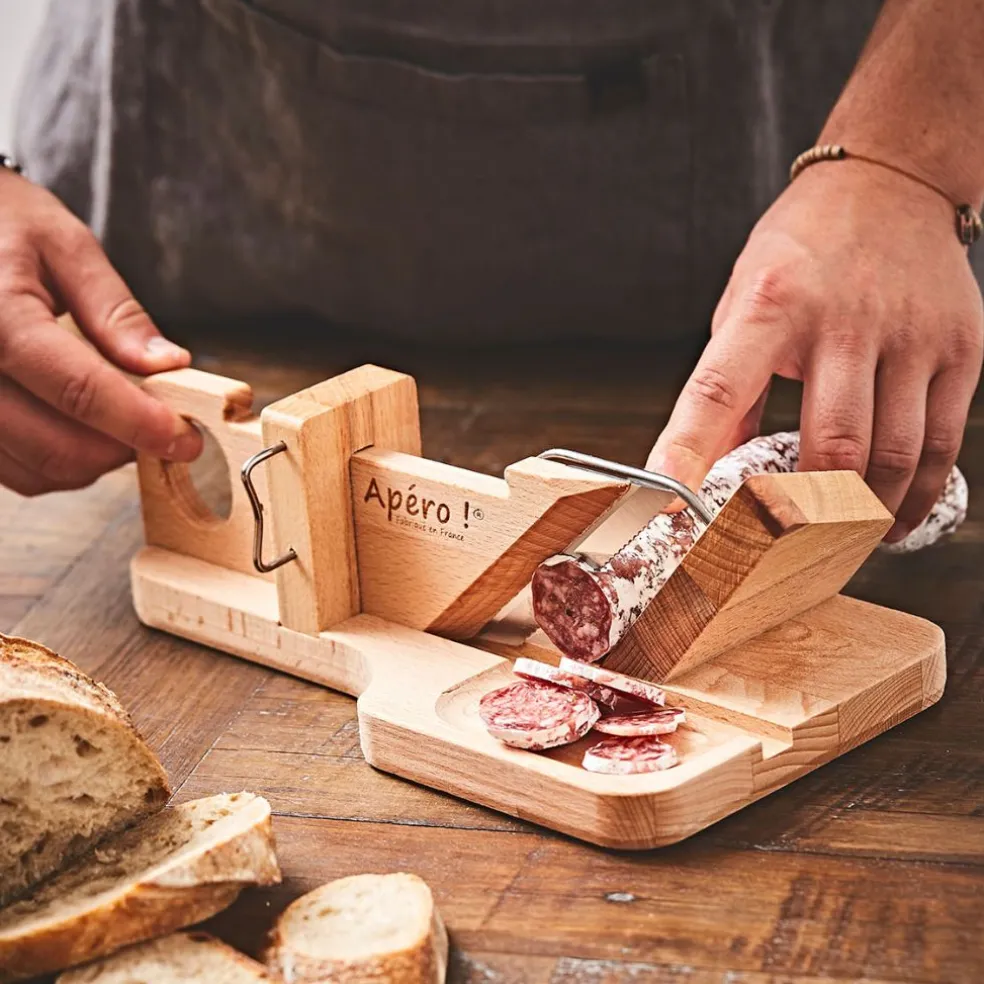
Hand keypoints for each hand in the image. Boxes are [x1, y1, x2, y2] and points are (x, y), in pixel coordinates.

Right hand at [0, 168, 200, 495]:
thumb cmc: (0, 223)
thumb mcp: (64, 245)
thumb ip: (116, 311)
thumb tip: (168, 365)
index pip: (78, 390)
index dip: (140, 423)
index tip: (186, 439)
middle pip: (56, 446)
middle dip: (121, 450)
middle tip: (162, 432)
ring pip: (34, 470)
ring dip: (91, 463)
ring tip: (122, 425)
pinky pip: (11, 471)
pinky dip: (55, 464)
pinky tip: (80, 432)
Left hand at [648, 159, 983, 540]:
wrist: (893, 183)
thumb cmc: (803, 252)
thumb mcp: (743, 302)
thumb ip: (729, 388)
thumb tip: (702, 471)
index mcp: (770, 305)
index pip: (717, 391)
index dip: (686, 453)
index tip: (664, 505)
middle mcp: (843, 321)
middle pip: (830, 445)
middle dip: (807, 513)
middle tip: (786, 550)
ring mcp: (909, 335)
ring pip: (892, 456)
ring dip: (865, 517)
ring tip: (844, 542)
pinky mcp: (960, 349)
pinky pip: (941, 443)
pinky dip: (916, 494)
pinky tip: (891, 516)